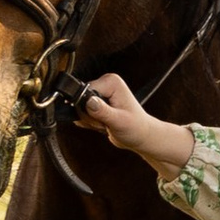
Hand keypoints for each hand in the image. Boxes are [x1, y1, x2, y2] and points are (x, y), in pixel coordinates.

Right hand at [75, 72, 195, 178]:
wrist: (141, 136)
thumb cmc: (136, 128)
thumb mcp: (119, 121)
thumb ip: (103, 111)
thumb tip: (88, 101)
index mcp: (111, 82)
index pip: (84, 92)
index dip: (89, 108)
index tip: (105, 116)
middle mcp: (104, 84)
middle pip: (79, 101)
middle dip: (90, 117)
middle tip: (107, 122)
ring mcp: (99, 94)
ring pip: (78, 109)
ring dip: (90, 121)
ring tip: (107, 123)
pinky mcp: (95, 104)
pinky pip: (80, 115)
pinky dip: (89, 123)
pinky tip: (103, 124)